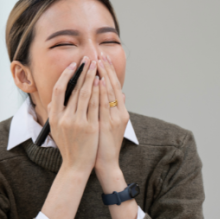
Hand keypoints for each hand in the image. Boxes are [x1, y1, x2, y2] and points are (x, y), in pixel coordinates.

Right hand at [48, 56, 99, 175]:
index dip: (65, 76)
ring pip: (85, 94)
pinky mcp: (90, 127)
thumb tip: (53, 101)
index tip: (72, 66)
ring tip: (96, 65)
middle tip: (87, 59)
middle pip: (73, 89)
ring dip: (91, 77)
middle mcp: (64, 118)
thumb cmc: (68, 147)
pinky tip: (101, 82)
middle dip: (81, 72)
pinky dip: (98, 92)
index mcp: (54, 117)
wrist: (76, 165)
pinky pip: (95, 105)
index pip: (58, 91)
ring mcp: (77, 122)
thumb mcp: (55, 130)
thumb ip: (53, 114)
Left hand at [95, 52, 129, 181]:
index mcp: (120, 112)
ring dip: (103, 77)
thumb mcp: (113, 125)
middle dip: (107, 70)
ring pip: (109, 93)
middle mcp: (119, 113)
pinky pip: (103, 105)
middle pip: (113, 87)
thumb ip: (116, 109)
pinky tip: (98, 82)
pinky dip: (101, 93)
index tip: (103, 59)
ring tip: (98, 63)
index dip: (109, 73)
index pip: (114, 87)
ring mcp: (113, 119)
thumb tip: (121, 94)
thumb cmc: (104, 145)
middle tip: (100, 55)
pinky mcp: (106, 125)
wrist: (105, 163)